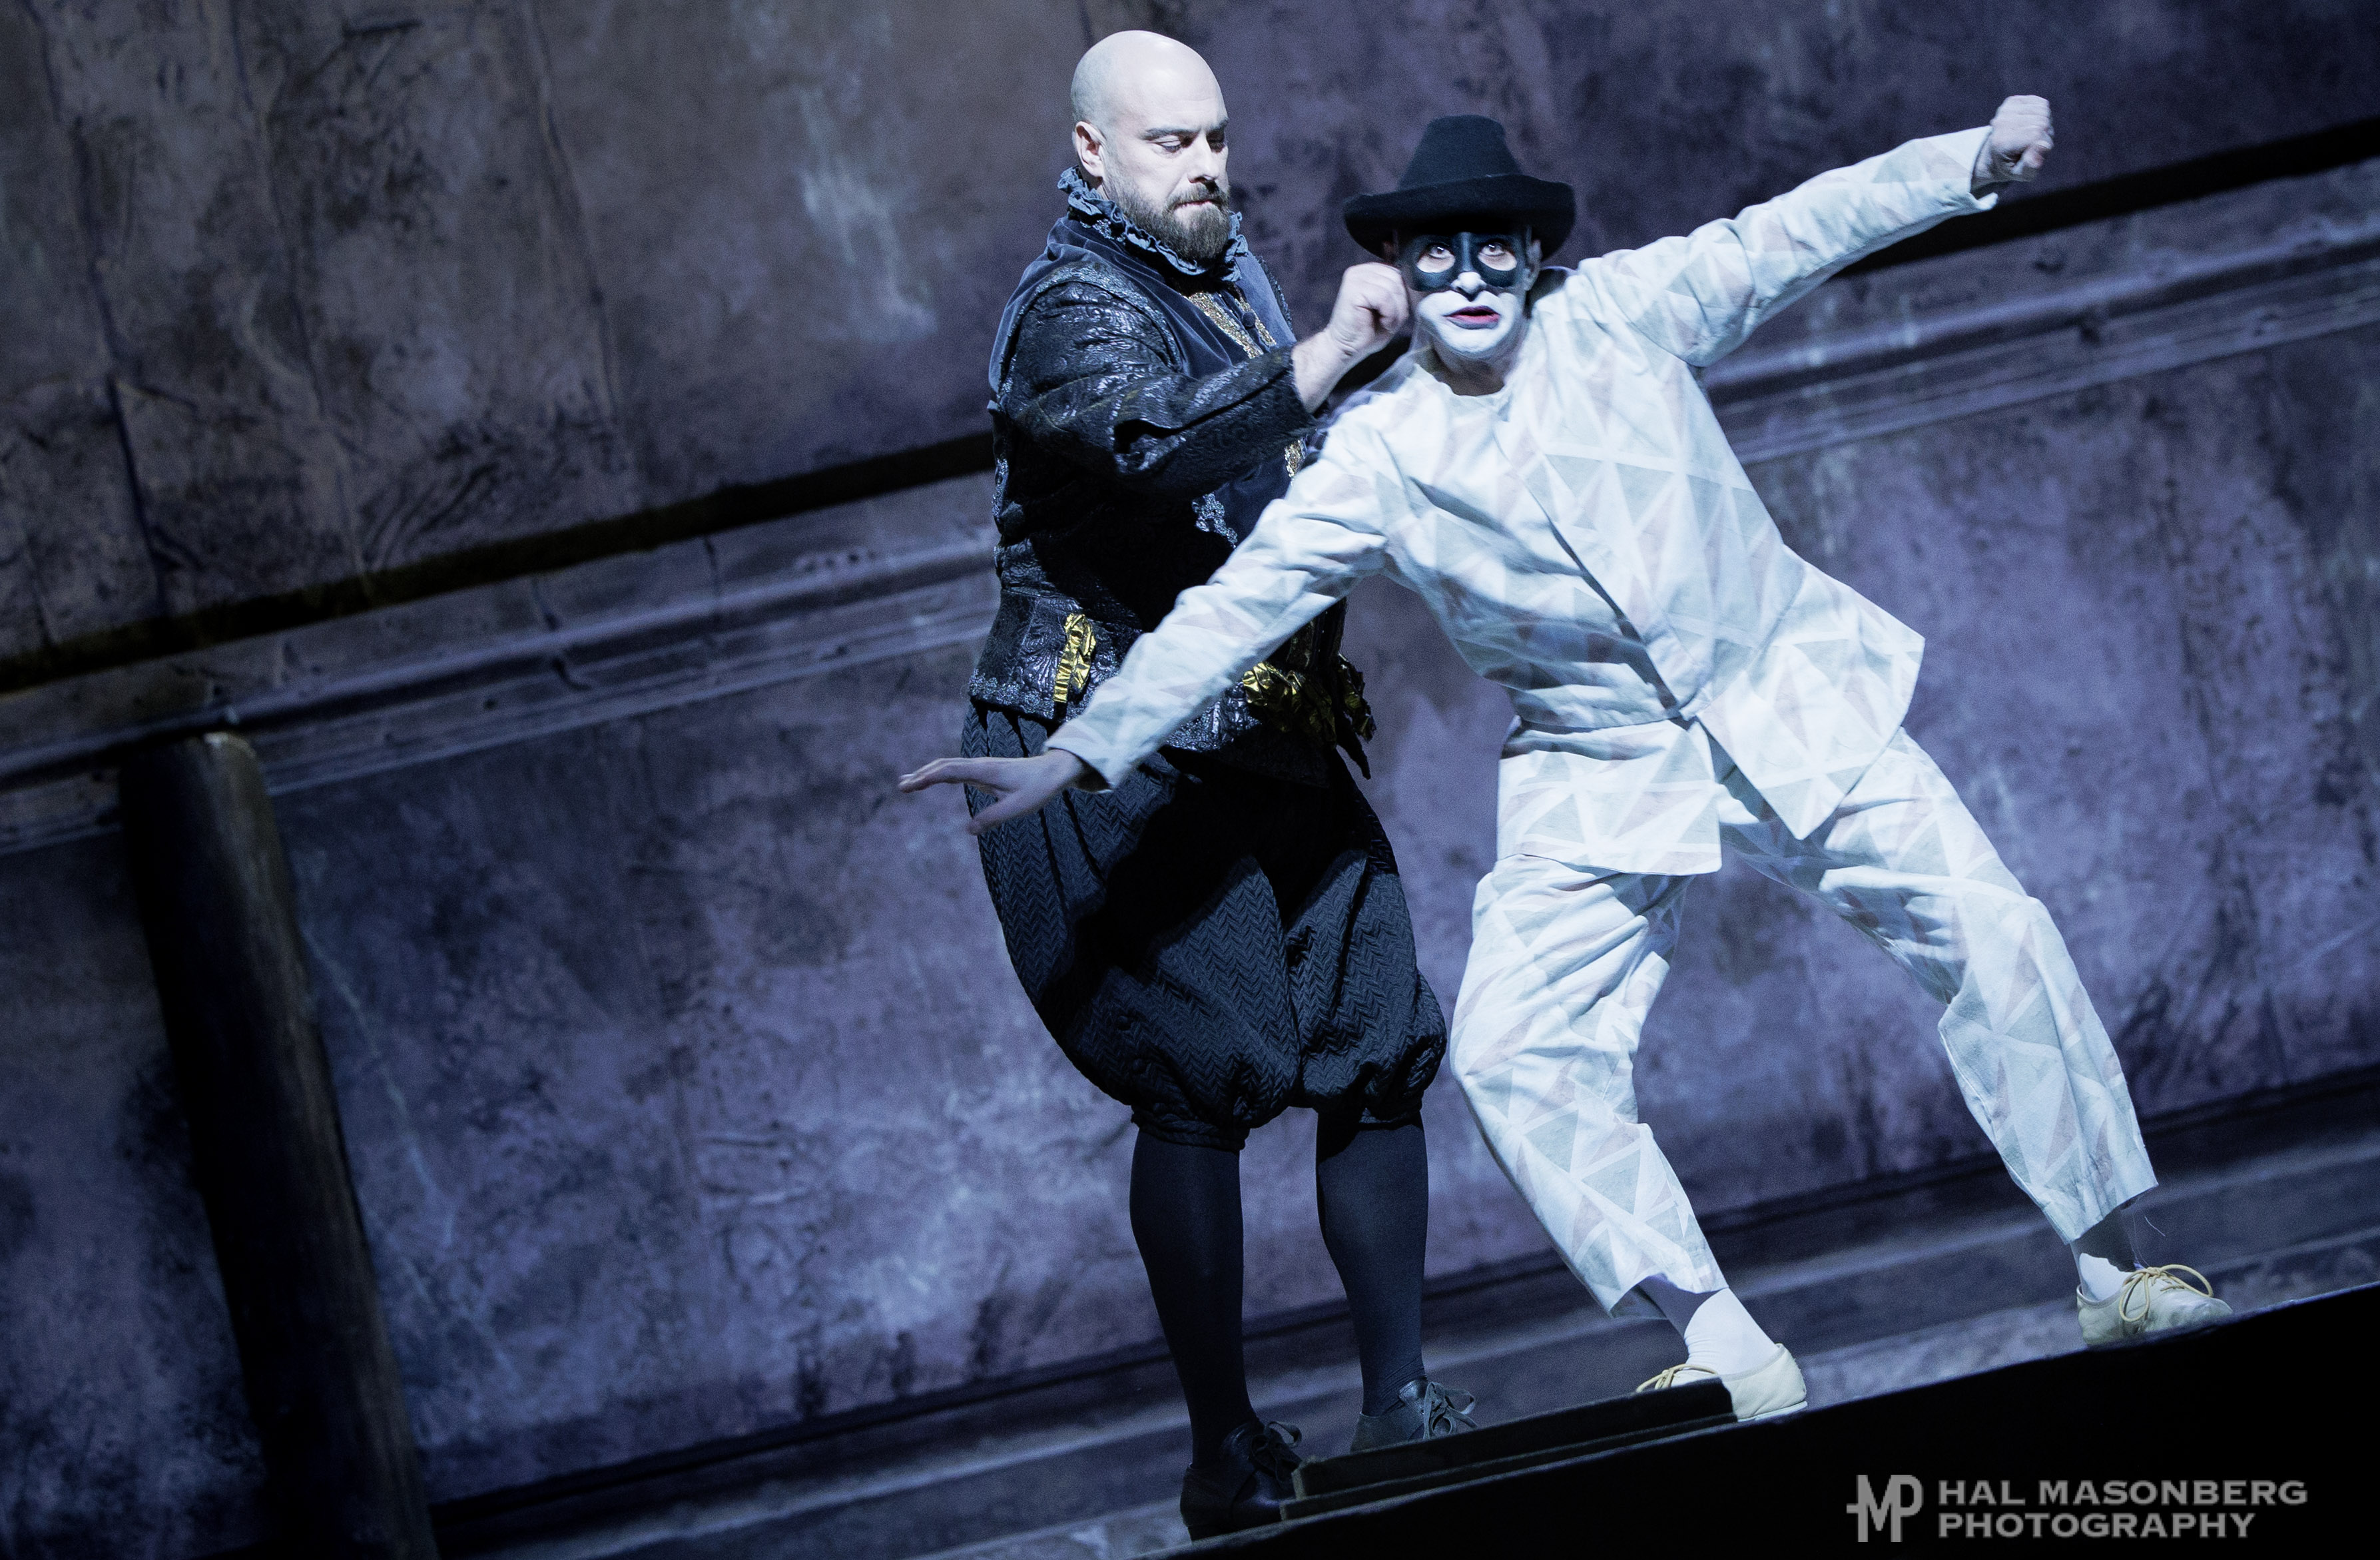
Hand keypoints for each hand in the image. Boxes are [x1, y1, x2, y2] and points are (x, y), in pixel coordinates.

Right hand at [898, 748, 1091, 834]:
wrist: (1052, 771)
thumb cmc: (1037, 788)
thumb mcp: (1017, 807)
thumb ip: (993, 818)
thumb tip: (969, 831)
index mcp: (984, 771)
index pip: (948, 771)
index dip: (926, 778)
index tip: (909, 786)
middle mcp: (979, 765)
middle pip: (943, 766)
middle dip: (921, 775)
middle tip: (901, 787)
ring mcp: (981, 767)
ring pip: (948, 766)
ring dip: (928, 773)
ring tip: (908, 782)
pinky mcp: (984, 771)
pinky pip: (957, 770)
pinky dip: (940, 774)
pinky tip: (933, 780)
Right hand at [1292, 262, 1409, 408]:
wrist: (1346, 348)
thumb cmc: (1367, 331)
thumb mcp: (1391, 307)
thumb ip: (1399, 291)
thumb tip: (1416, 280)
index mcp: (1370, 271)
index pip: (1399, 272)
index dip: (1404, 294)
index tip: (1395, 312)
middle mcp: (1361, 270)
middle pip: (1397, 278)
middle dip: (1400, 303)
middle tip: (1390, 321)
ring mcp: (1356, 277)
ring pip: (1392, 288)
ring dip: (1395, 311)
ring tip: (1385, 323)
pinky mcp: (1353, 289)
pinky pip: (1384, 296)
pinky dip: (1389, 313)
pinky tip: (1381, 323)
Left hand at [1976, 95, 2052, 188]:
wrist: (1996, 154)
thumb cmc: (2013, 166)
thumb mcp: (2022, 175)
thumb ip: (2032, 166)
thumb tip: (2041, 146)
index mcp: (2002, 142)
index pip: (2037, 135)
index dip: (2043, 145)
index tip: (2033, 152)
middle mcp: (2001, 123)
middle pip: (2042, 122)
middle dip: (2044, 135)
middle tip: (2032, 144)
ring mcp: (2005, 110)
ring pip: (2044, 111)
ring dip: (2044, 124)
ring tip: (2031, 134)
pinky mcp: (2012, 101)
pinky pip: (2041, 103)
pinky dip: (2042, 113)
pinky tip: (2031, 123)